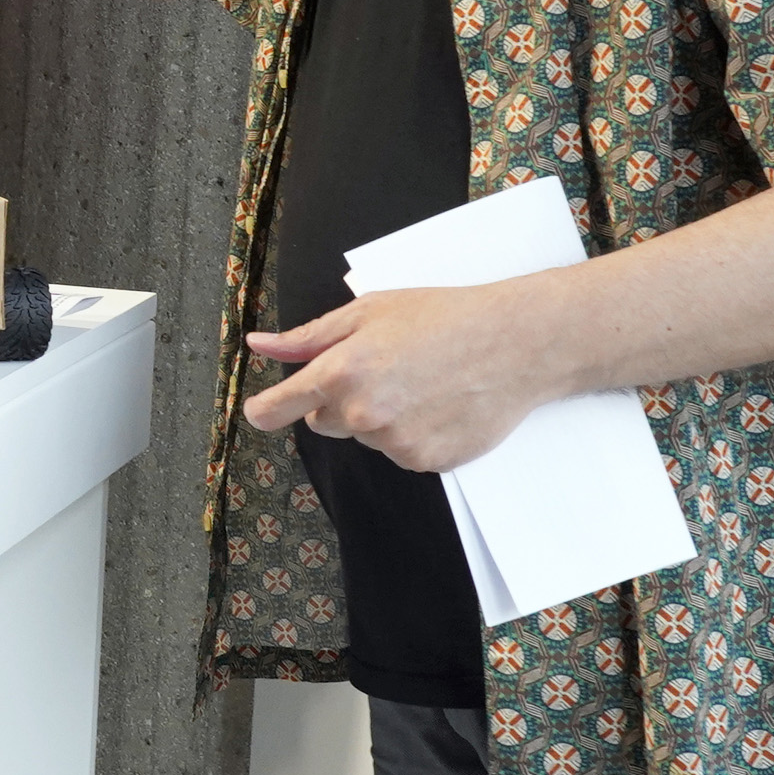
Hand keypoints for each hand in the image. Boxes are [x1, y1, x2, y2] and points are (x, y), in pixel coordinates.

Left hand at [241, 284, 553, 472]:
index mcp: (341, 372)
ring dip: (379, 417)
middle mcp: (363, 414)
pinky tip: (436, 404)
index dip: (264, 409)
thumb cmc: (442, 317)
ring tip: (418, 382)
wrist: (514, 344)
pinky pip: (399, 452)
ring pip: (364, 437)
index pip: (279, 407)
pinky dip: (410, 434)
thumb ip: (308, 337)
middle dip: (338, 400)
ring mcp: (395, 443)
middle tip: (380, 368)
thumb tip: (259, 345)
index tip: (259, 411)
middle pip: (322, 422)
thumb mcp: (368, 311)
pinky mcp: (426, 462)